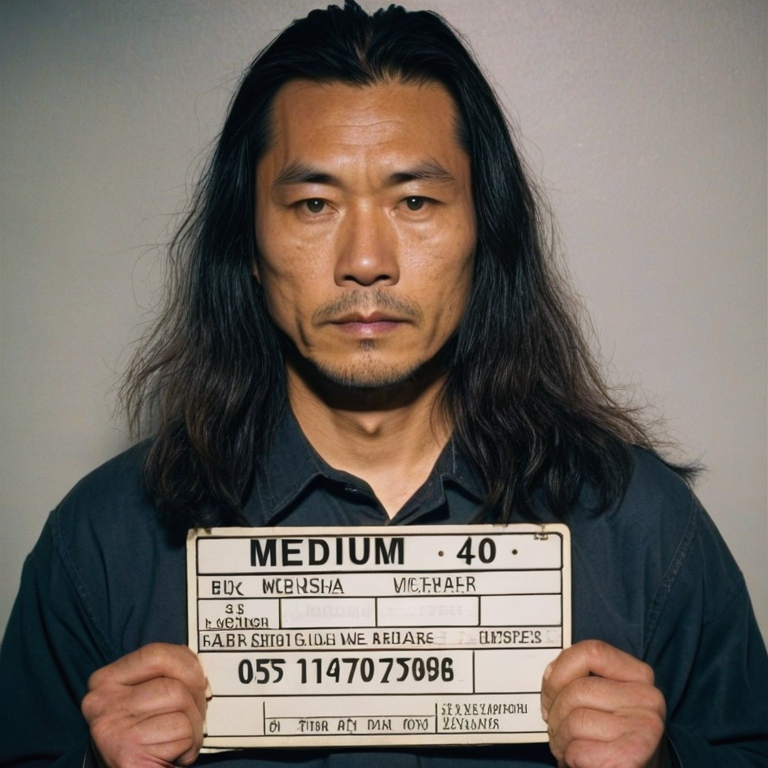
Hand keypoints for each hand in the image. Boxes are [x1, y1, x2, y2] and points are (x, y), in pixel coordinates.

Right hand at [81, 643, 207, 767]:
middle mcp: (101, 702)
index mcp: (105, 680)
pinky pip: (183, 733)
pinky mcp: (128, 754)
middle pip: (173, 684)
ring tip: (181, 740)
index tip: (199, 680)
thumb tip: (197, 667)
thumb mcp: (146, 696)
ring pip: (180, 705)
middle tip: (194, 717)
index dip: (187, 664)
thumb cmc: (145, 735)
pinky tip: (174, 756)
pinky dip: (189, 746)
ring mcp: (113, 728)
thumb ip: (165, 675)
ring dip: (194, 726)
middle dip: (196, 699)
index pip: (156, 653)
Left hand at [541, 640, 666, 767]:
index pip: (591, 652)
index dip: (560, 671)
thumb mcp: (602, 698)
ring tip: (566, 745)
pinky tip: (579, 761)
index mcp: (639, 676)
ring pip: (575, 721)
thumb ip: (582, 677)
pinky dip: (569, 757)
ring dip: (560, 738)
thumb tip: (551, 674)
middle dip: (555, 712)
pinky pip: (578, 750)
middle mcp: (648, 699)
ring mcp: (644, 728)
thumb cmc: (609, 737)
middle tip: (555, 727)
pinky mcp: (632, 757)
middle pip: (578, 690)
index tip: (551, 693)